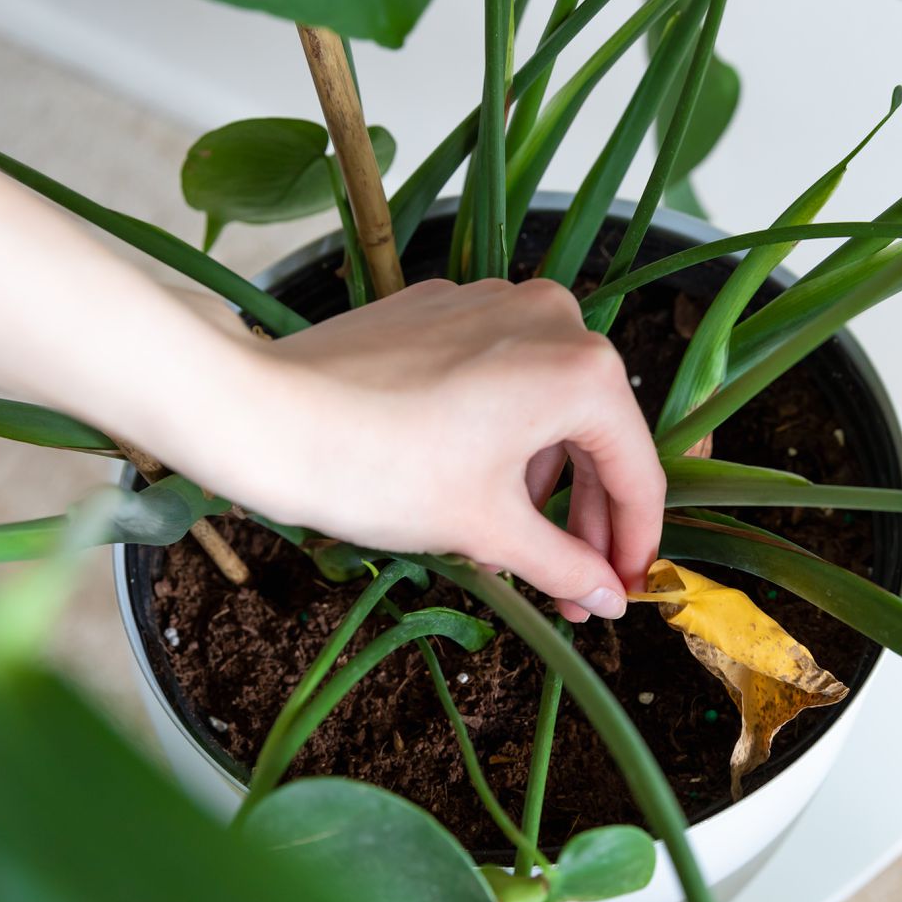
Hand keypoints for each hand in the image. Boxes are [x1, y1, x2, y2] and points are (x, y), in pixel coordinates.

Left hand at [224, 278, 664, 621]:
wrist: (264, 417)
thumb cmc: (381, 470)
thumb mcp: (488, 531)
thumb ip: (566, 565)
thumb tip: (609, 597)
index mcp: (582, 369)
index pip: (637, 470)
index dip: (636, 542)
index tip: (627, 588)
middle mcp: (552, 318)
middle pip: (596, 434)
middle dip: (588, 518)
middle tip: (578, 587)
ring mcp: (496, 304)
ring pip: (547, 407)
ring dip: (541, 482)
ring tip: (510, 549)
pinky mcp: (446, 308)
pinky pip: (501, 378)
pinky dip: (501, 437)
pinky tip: (472, 491)